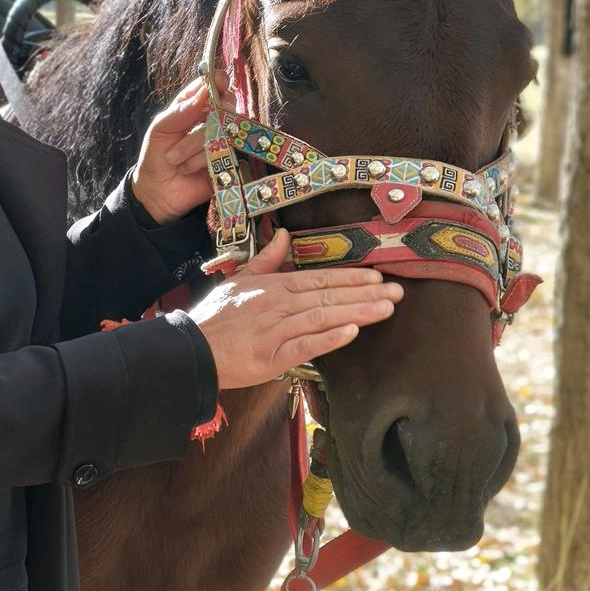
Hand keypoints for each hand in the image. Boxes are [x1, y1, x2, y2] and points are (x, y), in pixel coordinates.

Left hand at [130, 71, 236, 223]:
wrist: (157, 192)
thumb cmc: (156, 156)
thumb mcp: (160, 129)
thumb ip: (180, 111)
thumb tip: (204, 92)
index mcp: (193, 107)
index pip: (210, 86)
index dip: (216, 81)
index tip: (218, 82)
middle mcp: (212, 120)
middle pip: (224, 106)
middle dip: (202, 121)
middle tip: (179, 135)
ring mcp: (223, 140)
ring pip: (222, 130)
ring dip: (192, 146)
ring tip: (174, 160)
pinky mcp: (229, 162)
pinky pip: (225, 153)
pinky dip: (202, 160)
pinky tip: (187, 169)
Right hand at [188, 228, 404, 386]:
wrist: (191, 348)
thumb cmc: (217, 316)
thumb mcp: (239, 278)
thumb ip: (267, 258)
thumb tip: (284, 234)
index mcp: (273, 286)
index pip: (319, 278)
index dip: (352, 278)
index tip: (379, 277)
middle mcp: (278, 304)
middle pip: (328, 296)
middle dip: (365, 294)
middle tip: (398, 293)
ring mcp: (276, 330)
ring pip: (323, 317)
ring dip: (357, 311)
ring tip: (386, 309)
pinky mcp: (271, 356)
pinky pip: (305, 345)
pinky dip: (328, 338)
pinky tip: (351, 332)